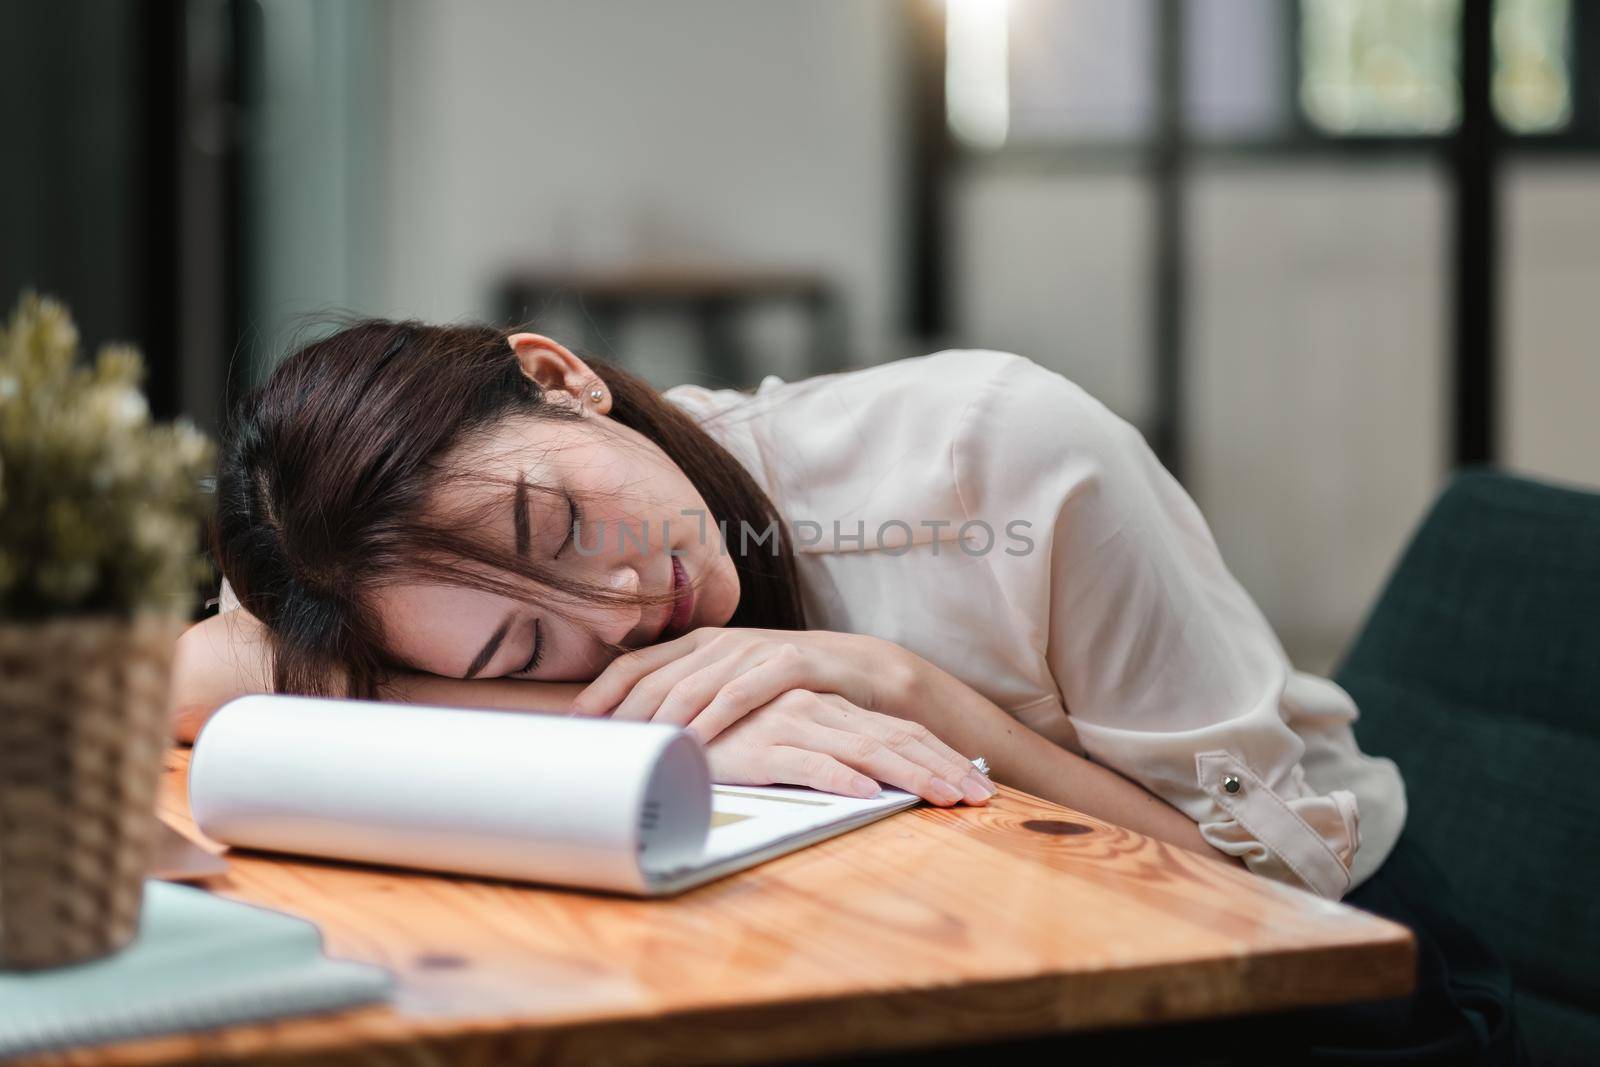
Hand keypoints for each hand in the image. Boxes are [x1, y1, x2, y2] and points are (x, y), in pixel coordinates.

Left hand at [570, 627, 915, 742]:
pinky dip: (714, 718)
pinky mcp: (790, 663)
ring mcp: (754, 650)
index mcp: (697, 644)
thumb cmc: (790, 687)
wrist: (864, 672)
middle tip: (594, 749)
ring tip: (633, 751)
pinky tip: (694, 742)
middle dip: (620, 715)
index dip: (599, 694)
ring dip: (660, 721)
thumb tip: (636, 736)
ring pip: (693, 686)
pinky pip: (742, 693)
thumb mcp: (734, 684)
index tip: (569, 725)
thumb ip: (691, 696)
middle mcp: (719, 642)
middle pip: (655, 678)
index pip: (634, 665)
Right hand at [703, 689, 995, 805]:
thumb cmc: (733, 741)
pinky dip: (842, 779)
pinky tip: (870, 795)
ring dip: (911, 776)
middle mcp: (819, 710)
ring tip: (946, 798)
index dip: (942, 757)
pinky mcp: (762, 747)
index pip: (899, 732)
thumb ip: (828, 751)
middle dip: (944, 768)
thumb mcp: (791, 743)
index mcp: (831, 709)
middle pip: (896, 739)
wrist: (671, 728)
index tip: (978, 785)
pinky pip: (810, 764)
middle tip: (983, 798)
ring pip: (865, 751)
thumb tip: (875, 779)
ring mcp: (792, 725)